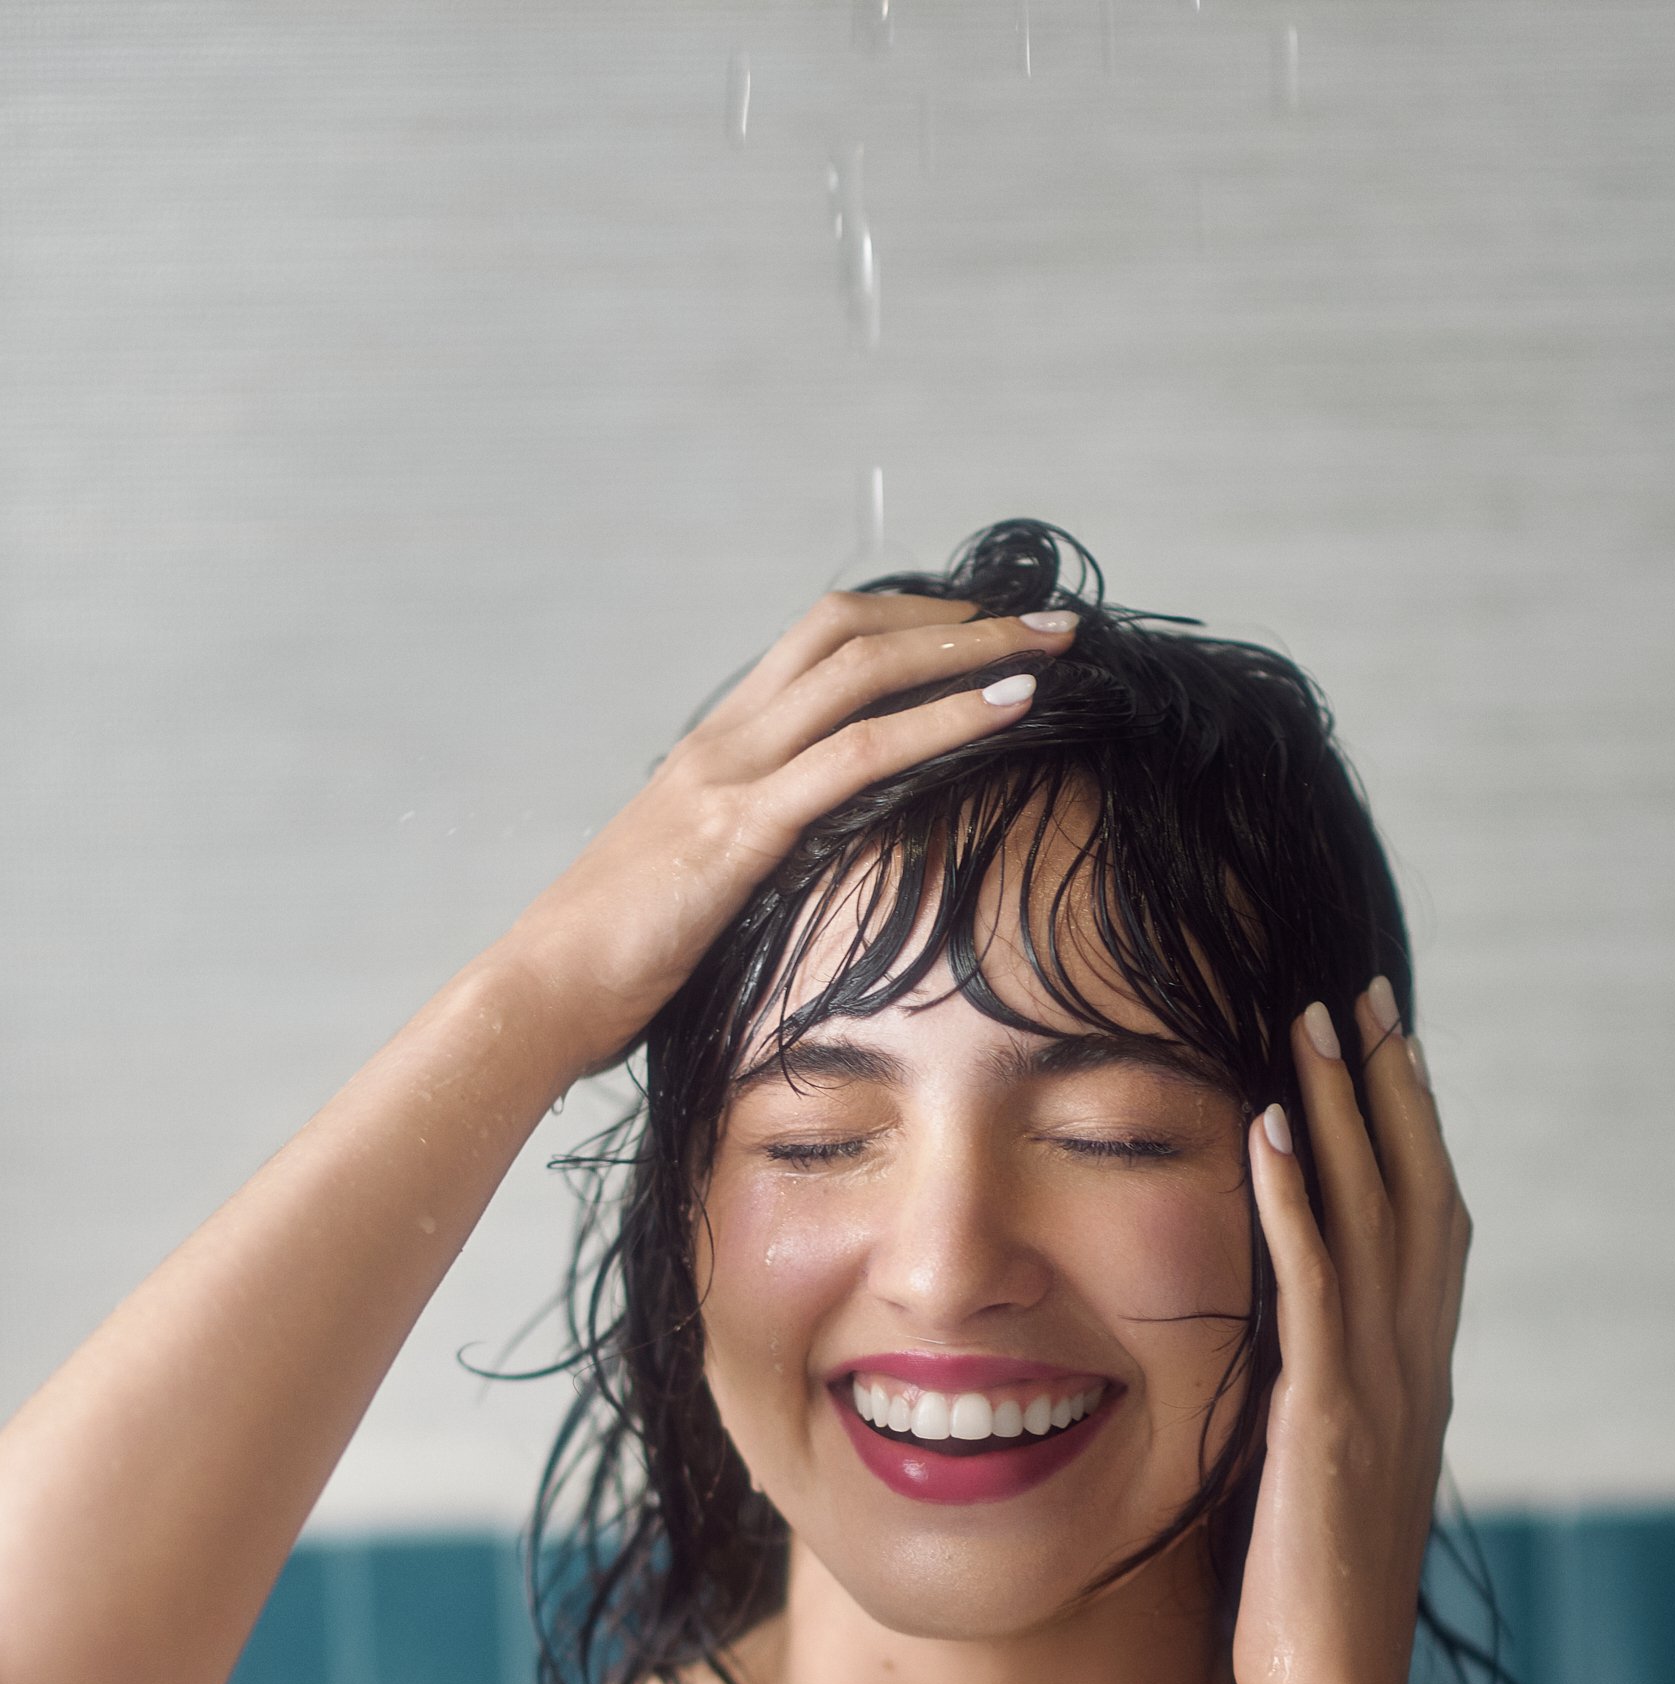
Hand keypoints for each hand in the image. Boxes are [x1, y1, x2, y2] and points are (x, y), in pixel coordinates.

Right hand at [491, 594, 1074, 1077]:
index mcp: (712, 752)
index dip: (903, 623)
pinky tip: (1011, 708)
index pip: (816, 646)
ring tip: (1052, 646)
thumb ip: (752, 862)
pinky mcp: (742, 830)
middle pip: (848, 631)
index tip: (979, 628)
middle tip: (1043, 618)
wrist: (539, 995)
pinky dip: (945, 721)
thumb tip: (813, 881)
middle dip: (953, 614)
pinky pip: (861, 755)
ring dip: (970, 649)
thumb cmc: (613, 964)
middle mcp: (723, 742)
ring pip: (863, 673)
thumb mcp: (695, 891)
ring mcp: (731, 777)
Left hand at [1234, 983, 1470, 1683]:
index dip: (1412, 1134)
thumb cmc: (1311, 1614)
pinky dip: (1296, 1198)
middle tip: (1363, 995)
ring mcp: (1379, 1389)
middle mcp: (1415, 1369)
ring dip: (1343, 1112)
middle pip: (1418, 1194)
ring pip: (1373, 1218)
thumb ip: (1323, 1412)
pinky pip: (1312, 1284)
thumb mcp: (1325, 1486)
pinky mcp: (1324, 1416)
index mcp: (1417, 1382)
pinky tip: (1268, 1129)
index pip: (1428, 1229)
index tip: (1388, 1052)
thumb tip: (1295, 1372)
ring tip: (1312, 1022)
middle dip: (1390, 1089)